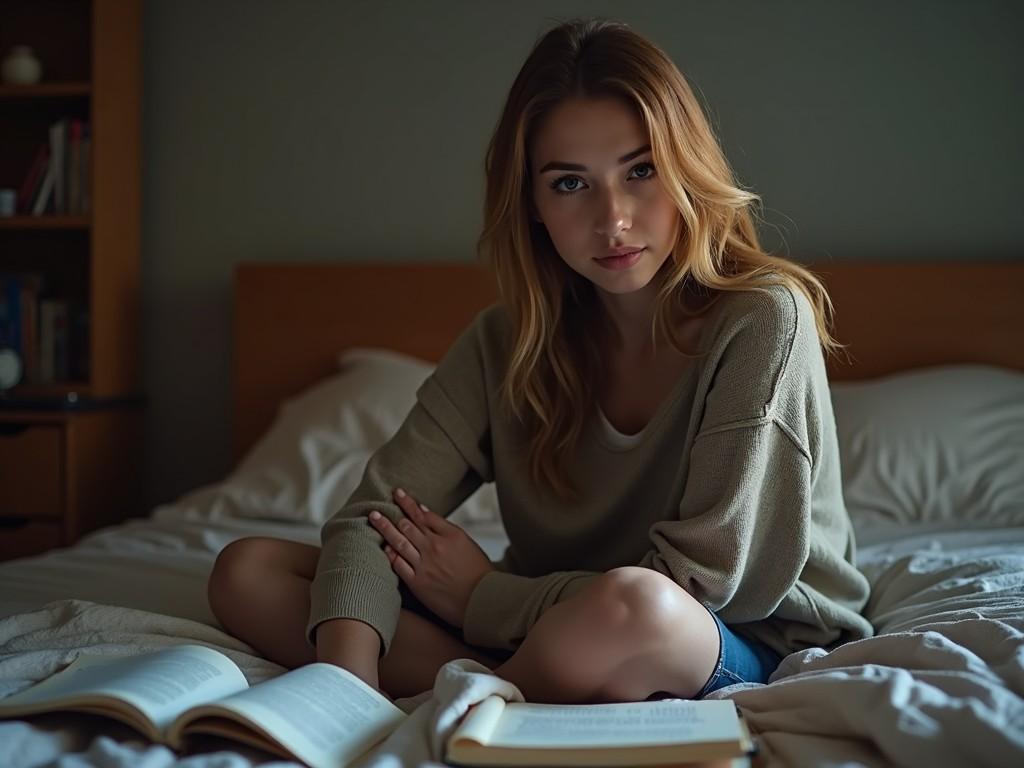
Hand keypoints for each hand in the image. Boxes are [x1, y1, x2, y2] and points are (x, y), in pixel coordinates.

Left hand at [368, 488, 493, 628]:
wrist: (482, 599)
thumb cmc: (477, 571)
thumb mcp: (467, 542)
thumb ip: (445, 528)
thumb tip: (425, 513)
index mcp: (449, 535)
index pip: (423, 515)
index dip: (408, 503)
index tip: (398, 493)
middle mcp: (435, 547)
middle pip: (408, 526)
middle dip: (391, 514)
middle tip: (377, 506)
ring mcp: (425, 565)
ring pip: (400, 542)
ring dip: (385, 528)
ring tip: (374, 518)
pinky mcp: (418, 583)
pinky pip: (399, 565)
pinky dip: (390, 555)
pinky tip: (384, 547)